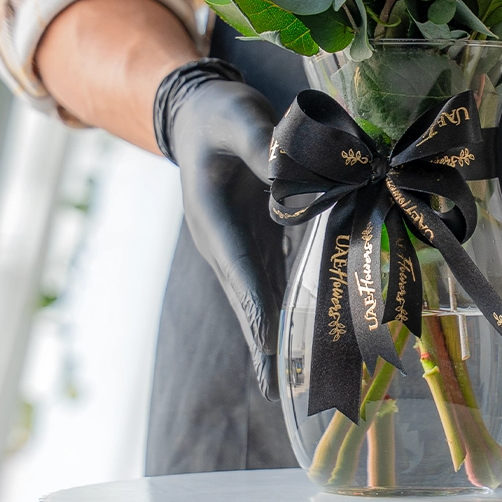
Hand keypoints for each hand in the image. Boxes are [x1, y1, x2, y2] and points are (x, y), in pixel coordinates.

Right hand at [154, 59, 285, 398]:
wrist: (199, 115)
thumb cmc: (219, 114)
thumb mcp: (239, 117)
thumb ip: (261, 143)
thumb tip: (288, 176)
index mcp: (211, 214)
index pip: (235, 264)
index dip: (253, 302)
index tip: (267, 340)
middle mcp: (221, 237)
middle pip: (244, 292)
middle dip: (261, 336)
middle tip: (278, 387)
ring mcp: (237, 239)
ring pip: (257, 291)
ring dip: (273, 330)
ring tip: (287, 378)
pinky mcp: (255, 233)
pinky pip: (271, 273)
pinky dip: (286, 300)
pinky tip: (302, 328)